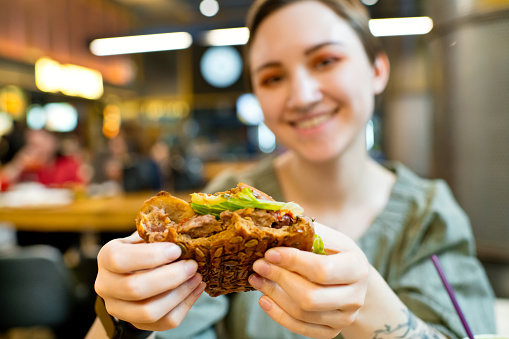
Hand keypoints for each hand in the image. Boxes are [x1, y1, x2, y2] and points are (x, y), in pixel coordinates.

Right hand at [94, 233, 205, 330]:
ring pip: (150, 311)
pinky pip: (164, 322)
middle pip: (135, 289)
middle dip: (170, 277)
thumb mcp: (145, 238)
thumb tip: (184, 232)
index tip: (176, 250)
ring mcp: (119, 308)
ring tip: (197, 277)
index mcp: (106, 257)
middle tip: (192, 265)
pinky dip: (185, 305)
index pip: (119, 259)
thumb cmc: (143, 250)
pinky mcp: (137, 323)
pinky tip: (196, 288)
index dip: (150, 256)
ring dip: (180, 293)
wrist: (135, 274)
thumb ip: (158, 235)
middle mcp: (106, 285)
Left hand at [249, 222, 368, 338]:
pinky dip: (279, 315)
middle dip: (279, 279)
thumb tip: (277, 224)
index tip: (269, 253)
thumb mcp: (329, 238)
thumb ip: (308, 232)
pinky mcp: (332, 331)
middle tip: (258, 266)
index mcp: (356, 268)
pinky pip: (302, 328)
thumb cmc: (336, 253)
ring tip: (256, 279)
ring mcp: (345, 317)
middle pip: (310, 296)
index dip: (292, 262)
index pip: (321, 270)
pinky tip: (264, 300)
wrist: (353, 280)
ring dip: (274, 295)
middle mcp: (355, 297)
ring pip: (303, 313)